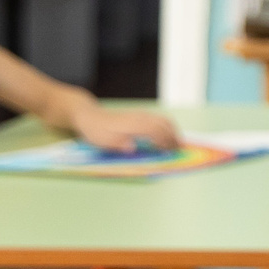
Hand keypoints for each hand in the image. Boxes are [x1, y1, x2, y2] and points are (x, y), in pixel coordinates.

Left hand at [63, 96, 180, 153]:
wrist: (89, 116)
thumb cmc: (96, 131)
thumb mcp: (103, 141)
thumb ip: (118, 144)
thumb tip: (132, 148)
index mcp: (132, 124)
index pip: (155, 131)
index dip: (165, 142)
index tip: (169, 153)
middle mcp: (140, 117)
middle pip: (164, 124)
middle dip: (174, 137)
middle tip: (179, 150)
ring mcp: (141, 115)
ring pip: (164, 120)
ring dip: (173, 132)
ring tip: (176, 144)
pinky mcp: (140, 115)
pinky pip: (160, 119)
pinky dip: (168, 128)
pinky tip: (166, 137)